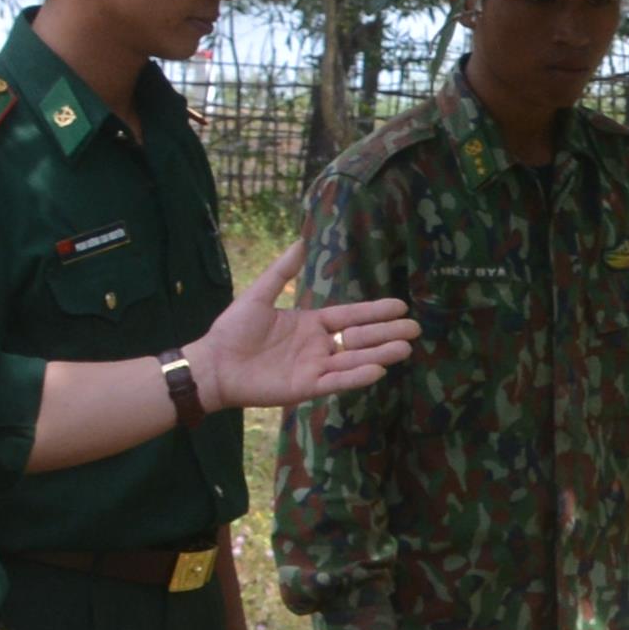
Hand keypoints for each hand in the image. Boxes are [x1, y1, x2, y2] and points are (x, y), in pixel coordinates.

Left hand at [192, 244, 420, 409]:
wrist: (213, 364)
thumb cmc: (233, 330)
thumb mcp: (259, 295)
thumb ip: (281, 271)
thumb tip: (300, 241)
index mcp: (311, 324)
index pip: (350, 316)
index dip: (375, 312)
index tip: (400, 306)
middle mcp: (318, 347)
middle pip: (360, 339)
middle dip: (387, 334)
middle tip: (415, 329)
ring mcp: (314, 368)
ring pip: (353, 361)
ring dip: (379, 355)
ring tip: (405, 349)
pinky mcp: (305, 388)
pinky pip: (336, 382)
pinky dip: (356, 377)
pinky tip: (377, 371)